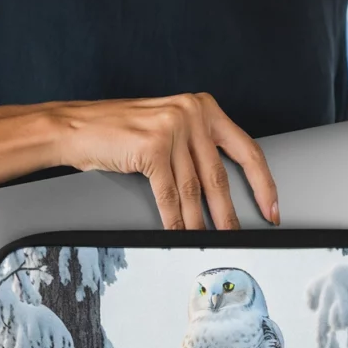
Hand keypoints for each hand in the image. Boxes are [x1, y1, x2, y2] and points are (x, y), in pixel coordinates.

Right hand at [49, 91, 279, 230]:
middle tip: (238, 236)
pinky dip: (174, 219)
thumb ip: (195, 148)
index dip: (262, 183)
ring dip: (201, 223)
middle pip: (219, 175)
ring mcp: (172, 128)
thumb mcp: (168, 128)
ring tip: (208, 241)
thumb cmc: (119, 131)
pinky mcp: (152, 146)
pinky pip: (168, 195)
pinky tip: (178, 233)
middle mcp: (192, 113)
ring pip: (193, 189)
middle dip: (229, 213)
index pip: (246, 149)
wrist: (76, 127)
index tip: (271, 207)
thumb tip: (221, 191)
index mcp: (203, 107)